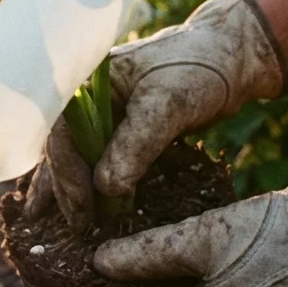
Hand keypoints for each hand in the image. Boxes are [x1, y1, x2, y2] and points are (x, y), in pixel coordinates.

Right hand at [25, 0, 287, 229]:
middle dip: (66, 187)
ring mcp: (105, 113)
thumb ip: (135, 145)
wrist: (232, 60)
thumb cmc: (199, 69)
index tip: (83, 205)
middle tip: (77, 226)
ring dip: (69, 188)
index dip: (67, 171)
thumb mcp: (167, 105)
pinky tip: (85, 204)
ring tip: (55, 221)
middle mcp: (89, 97)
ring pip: (78, 155)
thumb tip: (106, 189)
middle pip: (64, 146)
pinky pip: (100, 158)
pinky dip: (92, 182)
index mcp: (88, 81)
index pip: (62, 131)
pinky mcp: (125, 129)